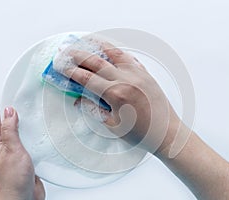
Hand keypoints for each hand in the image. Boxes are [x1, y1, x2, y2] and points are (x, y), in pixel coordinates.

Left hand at [0, 108, 44, 199]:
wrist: (23, 198)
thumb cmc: (13, 179)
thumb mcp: (12, 150)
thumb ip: (10, 130)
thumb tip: (8, 111)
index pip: (0, 121)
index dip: (8, 110)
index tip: (17, 100)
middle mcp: (5, 148)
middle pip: (11, 128)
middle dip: (20, 118)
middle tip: (30, 108)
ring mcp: (16, 155)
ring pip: (22, 137)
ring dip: (29, 130)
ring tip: (37, 120)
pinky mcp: (26, 160)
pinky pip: (30, 146)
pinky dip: (36, 140)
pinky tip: (42, 137)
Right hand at [65, 42, 181, 152]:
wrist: (166, 132)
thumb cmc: (141, 133)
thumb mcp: (112, 125)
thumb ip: (94, 109)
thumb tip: (79, 99)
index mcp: (115, 93)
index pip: (87, 78)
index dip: (71, 71)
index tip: (61, 66)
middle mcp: (126, 79)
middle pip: (96, 62)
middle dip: (78, 55)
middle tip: (66, 50)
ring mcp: (137, 74)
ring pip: (114, 53)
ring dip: (98, 45)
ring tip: (86, 40)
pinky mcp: (146, 74)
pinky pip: (129, 58)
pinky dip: (117, 52)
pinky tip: (110, 49)